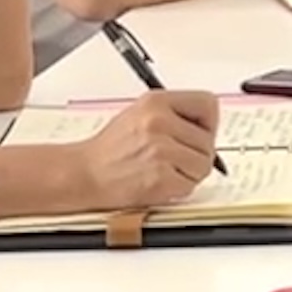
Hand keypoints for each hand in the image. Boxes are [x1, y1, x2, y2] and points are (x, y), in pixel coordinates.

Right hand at [74, 89, 219, 209]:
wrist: (84, 173)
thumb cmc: (111, 148)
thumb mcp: (141, 113)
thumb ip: (174, 114)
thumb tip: (207, 124)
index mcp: (156, 102)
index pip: (208, 103)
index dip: (207, 123)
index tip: (198, 133)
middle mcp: (159, 122)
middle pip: (208, 140)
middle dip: (196, 154)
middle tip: (174, 159)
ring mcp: (160, 149)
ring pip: (204, 164)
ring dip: (189, 173)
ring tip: (165, 170)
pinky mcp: (159, 176)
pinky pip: (190, 185)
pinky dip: (178, 189)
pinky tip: (159, 182)